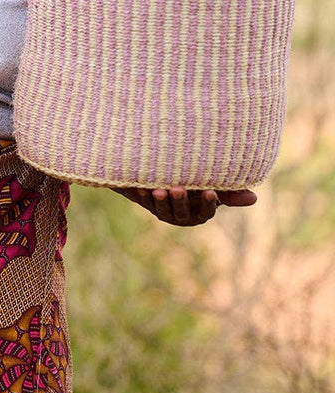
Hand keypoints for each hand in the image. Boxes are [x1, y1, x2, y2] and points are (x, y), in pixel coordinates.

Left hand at [114, 185, 257, 225]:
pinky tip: (139, 187)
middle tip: (178, 189)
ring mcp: (164, 210)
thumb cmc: (197, 181)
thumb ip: (230, 192)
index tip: (210, 192)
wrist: (168, 177)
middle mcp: (182, 215)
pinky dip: (141, 194)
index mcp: (200, 212)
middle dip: (179, 202)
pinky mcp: (148, 203)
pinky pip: (144, 201)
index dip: (208, 203)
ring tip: (158, 190)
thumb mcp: (213, 184)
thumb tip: (254, 198)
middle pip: (181, 213)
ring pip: (161, 210)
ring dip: (159, 201)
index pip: (206, 212)